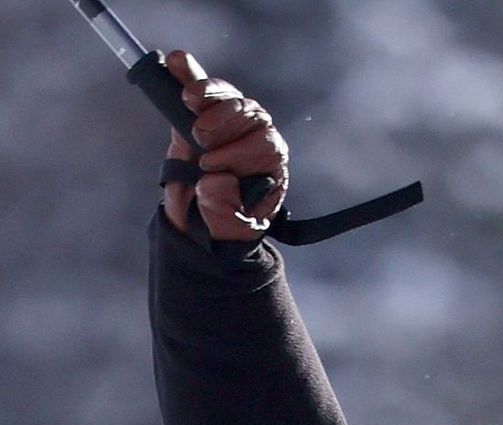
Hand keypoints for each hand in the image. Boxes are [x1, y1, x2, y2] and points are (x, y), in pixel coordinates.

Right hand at [160, 51, 288, 242]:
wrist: (202, 216)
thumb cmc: (225, 222)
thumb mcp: (229, 228)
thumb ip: (226, 210)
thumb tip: (217, 181)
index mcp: (270, 163)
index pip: (268, 146)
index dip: (241, 152)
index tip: (211, 165)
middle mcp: (255, 135)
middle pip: (250, 113)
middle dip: (225, 120)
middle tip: (201, 137)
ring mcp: (230, 118)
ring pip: (227, 95)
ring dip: (208, 95)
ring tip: (189, 104)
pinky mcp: (204, 108)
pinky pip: (200, 85)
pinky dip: (188, 72)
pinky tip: (176, 63)